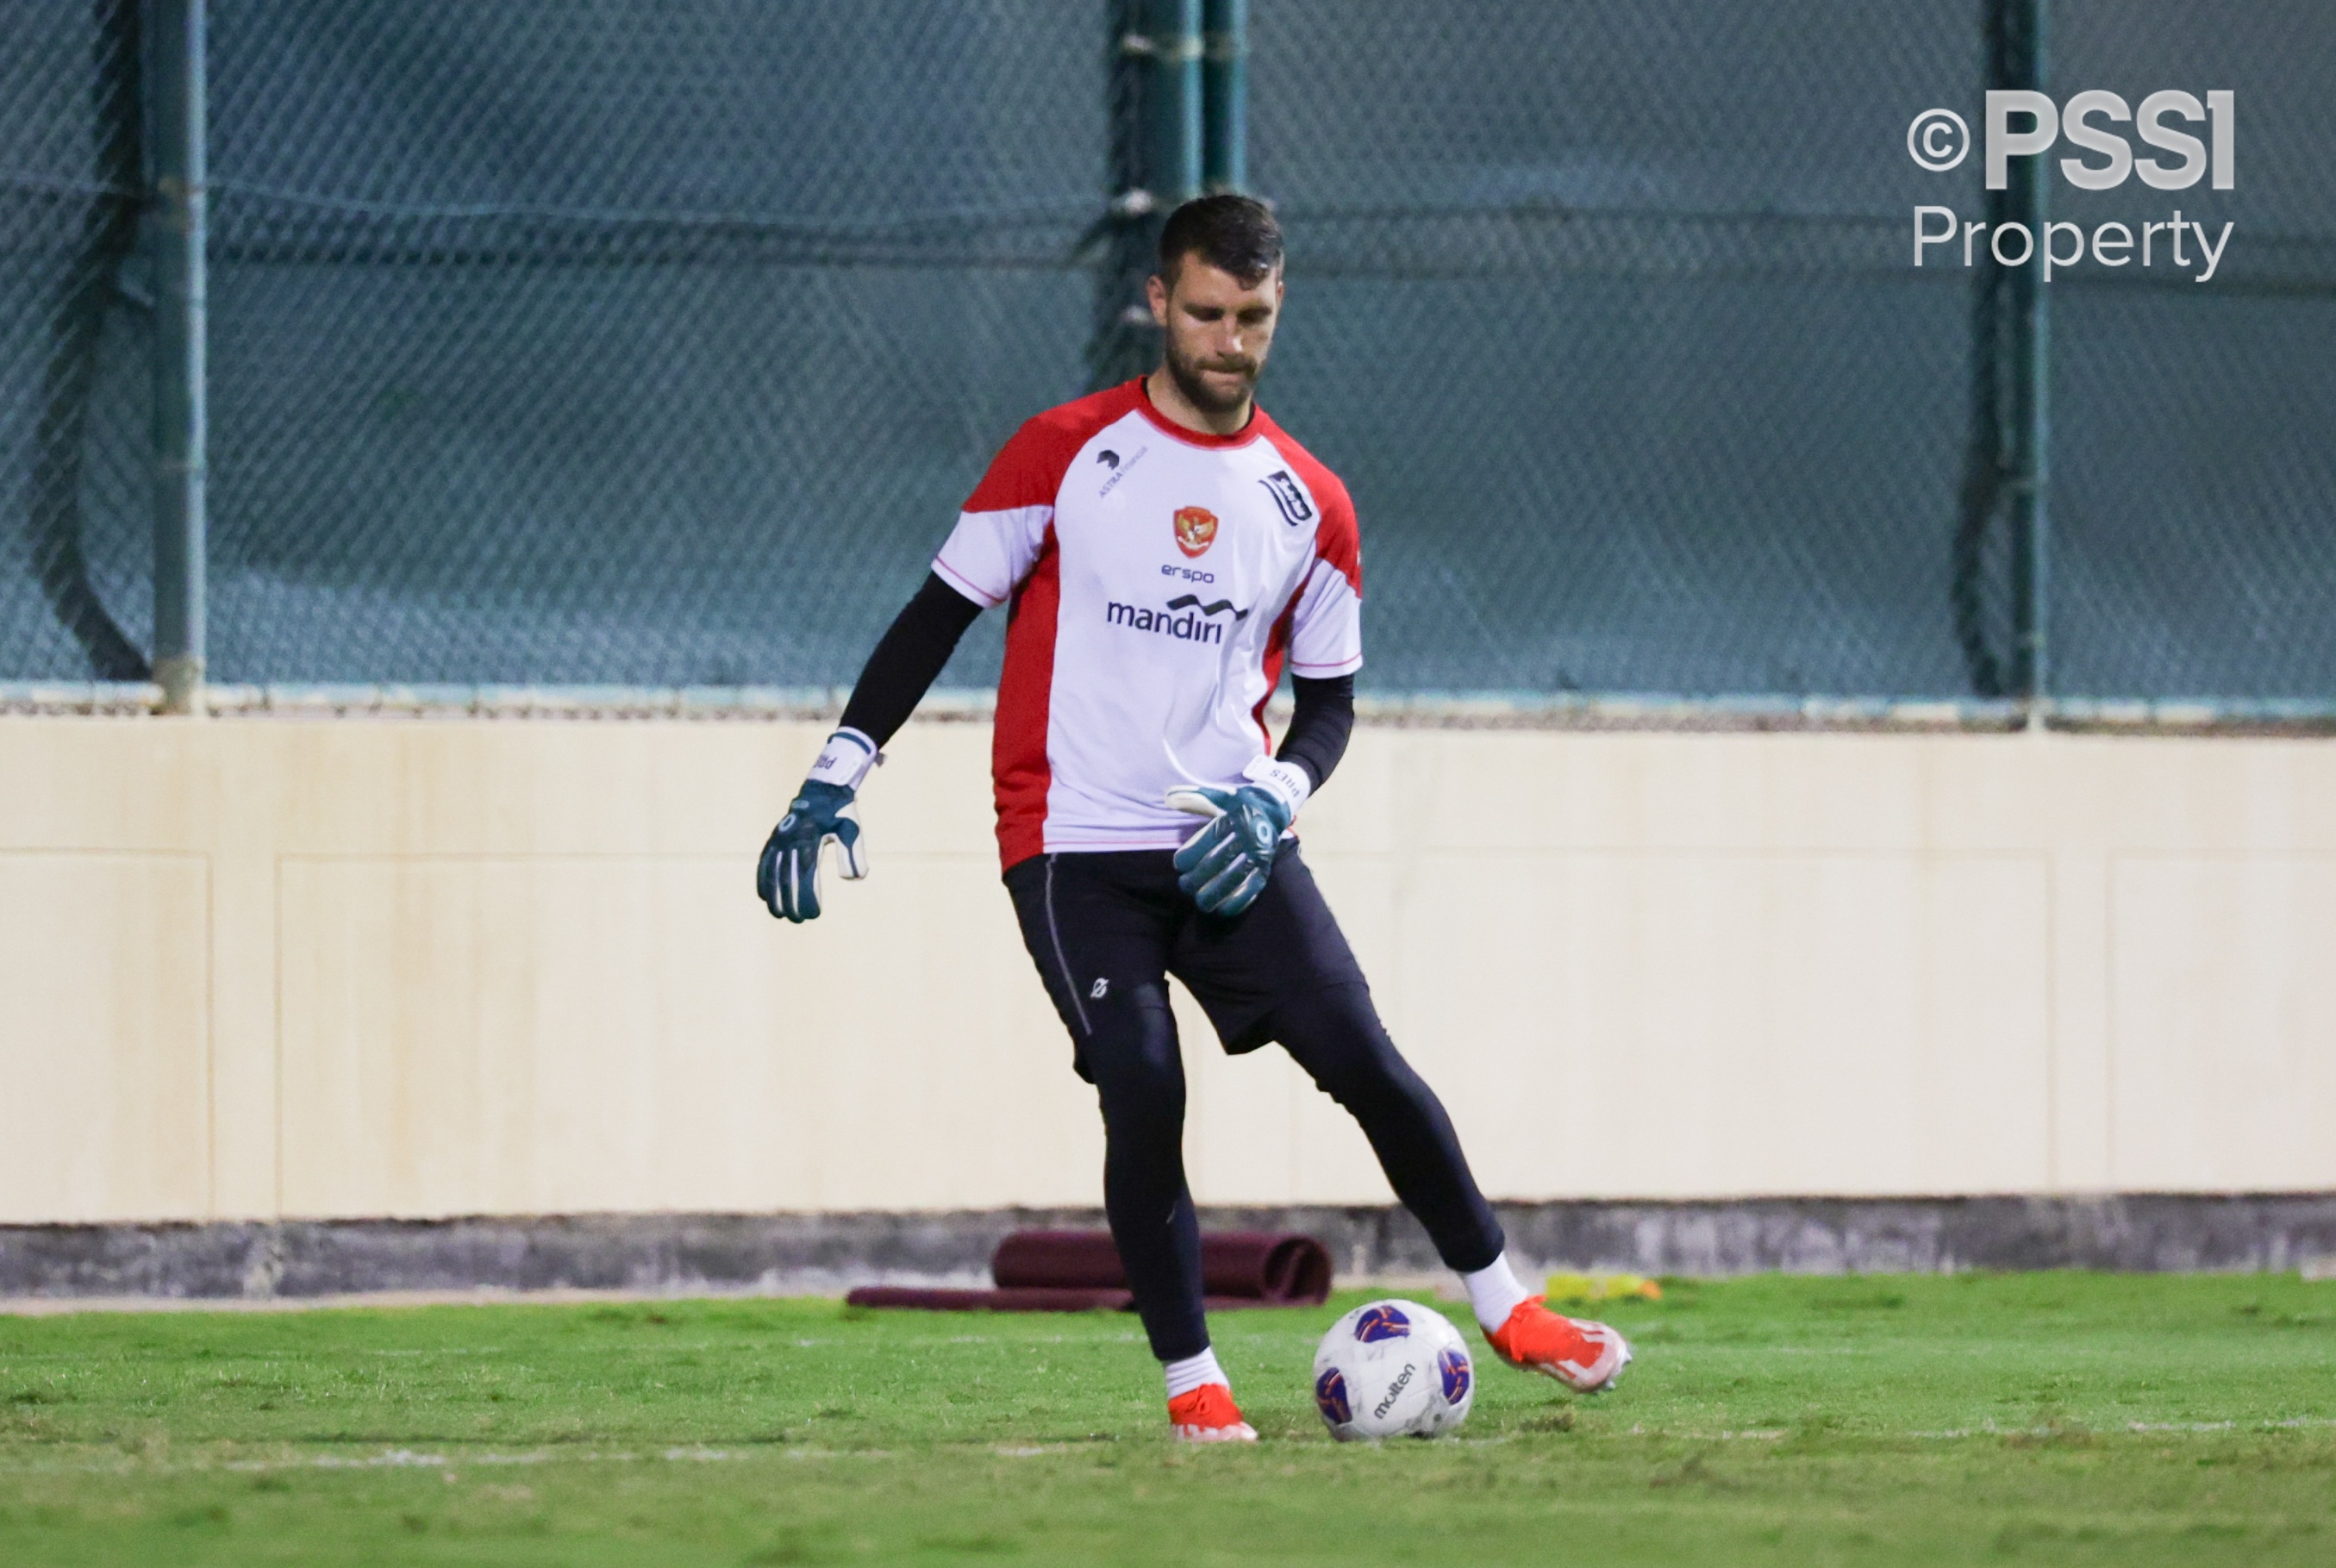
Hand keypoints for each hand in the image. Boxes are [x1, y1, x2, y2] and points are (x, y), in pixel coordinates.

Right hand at [757, 780, 866, 921]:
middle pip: (787, 877)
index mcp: (810, 838)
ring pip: (772, 872)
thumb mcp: (851, 830)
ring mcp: (779, 839)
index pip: (806, 874)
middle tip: (797, 920)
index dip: (808, 896)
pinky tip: (764, 896)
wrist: (823, 790)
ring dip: (774, 895)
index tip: (814, 914)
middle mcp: (791, 840)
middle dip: (790, 902)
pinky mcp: (774, 839)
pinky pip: (764, 862)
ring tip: (778, 915)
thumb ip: (852, 854)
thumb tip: (854, 879)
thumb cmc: (840, 813)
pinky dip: (762, 880)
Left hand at [1167, 772, 1297, 917]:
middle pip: (1219, 861)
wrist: (1272, 808)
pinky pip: (1254, 888)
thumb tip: (1168, 798)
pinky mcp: (1266, 868)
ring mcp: (1259, 854)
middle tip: (1184, 886)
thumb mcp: (1219, 796)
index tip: (1178, 864)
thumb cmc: (1239, 805)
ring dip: (1216, 894)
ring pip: (1235, 878)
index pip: (1209, 839)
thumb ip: (1194, 797)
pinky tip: (1224, 910)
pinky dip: (1239, 901)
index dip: (1191, 854)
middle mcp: (1248, 836)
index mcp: (1234, 818)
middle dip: (1199, 877)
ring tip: (1201, 903)